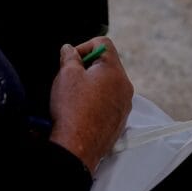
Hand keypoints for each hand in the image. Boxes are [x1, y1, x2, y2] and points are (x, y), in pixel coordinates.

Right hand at [49, 37, 133, 173]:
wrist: (78, 147)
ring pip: (109, 84)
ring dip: (93, 85)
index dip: (84, 46)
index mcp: (114, 70)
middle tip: (70, 77)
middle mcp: (125, 86)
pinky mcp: (120, 121)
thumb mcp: (66, 74)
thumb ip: (69, 57)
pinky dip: (97, 101)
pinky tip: (82, 110)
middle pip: (107, 65)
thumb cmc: (72, 108)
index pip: (104, 44)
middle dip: (88, 67)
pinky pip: (110, 103)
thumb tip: (69, 49)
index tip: (71, 60)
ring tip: (75, 96)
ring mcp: (124, 105)